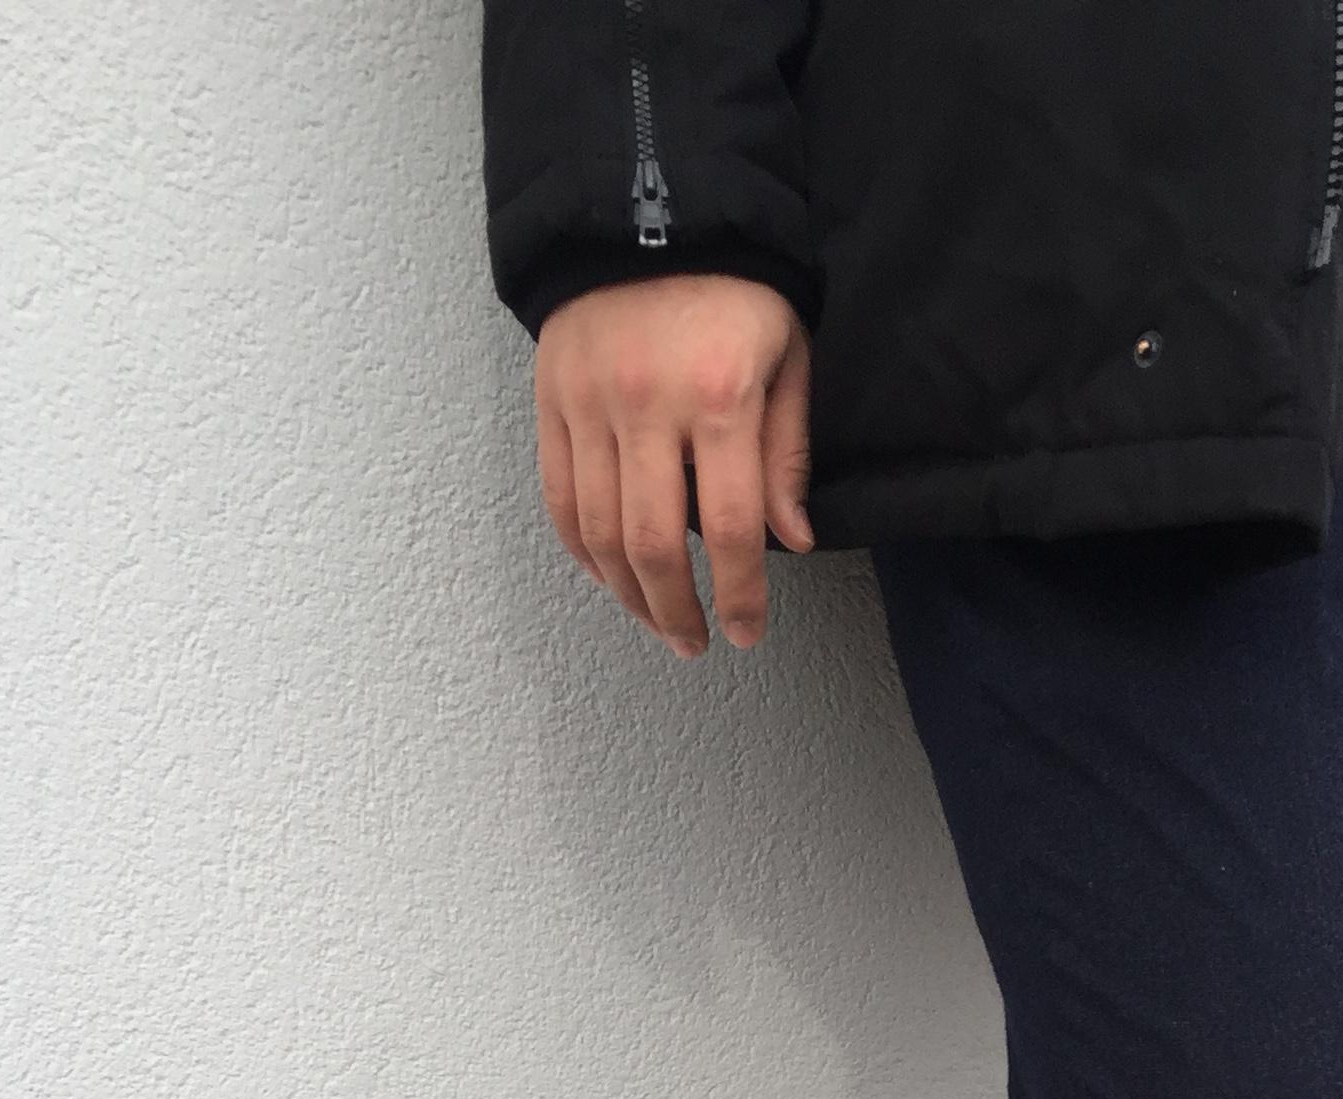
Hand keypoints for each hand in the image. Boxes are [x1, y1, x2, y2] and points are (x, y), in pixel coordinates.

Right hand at [534, 275, 812, 654]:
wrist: (647, 209)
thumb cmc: (734, 288)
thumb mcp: (787, 356)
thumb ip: (787, 452)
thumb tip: (792, 541)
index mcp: (719, 395)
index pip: (731, 527)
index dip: (739, 594)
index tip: (745, 632)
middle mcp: (647, 404)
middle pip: (654, 544)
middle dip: (678, 611)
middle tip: (697, 644)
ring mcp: (590, 403)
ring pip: (599, 532)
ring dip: (628, 594)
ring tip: (658, 623)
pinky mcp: (550, 400)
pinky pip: (558, 498)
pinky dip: (582, 551)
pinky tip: (610, 578)